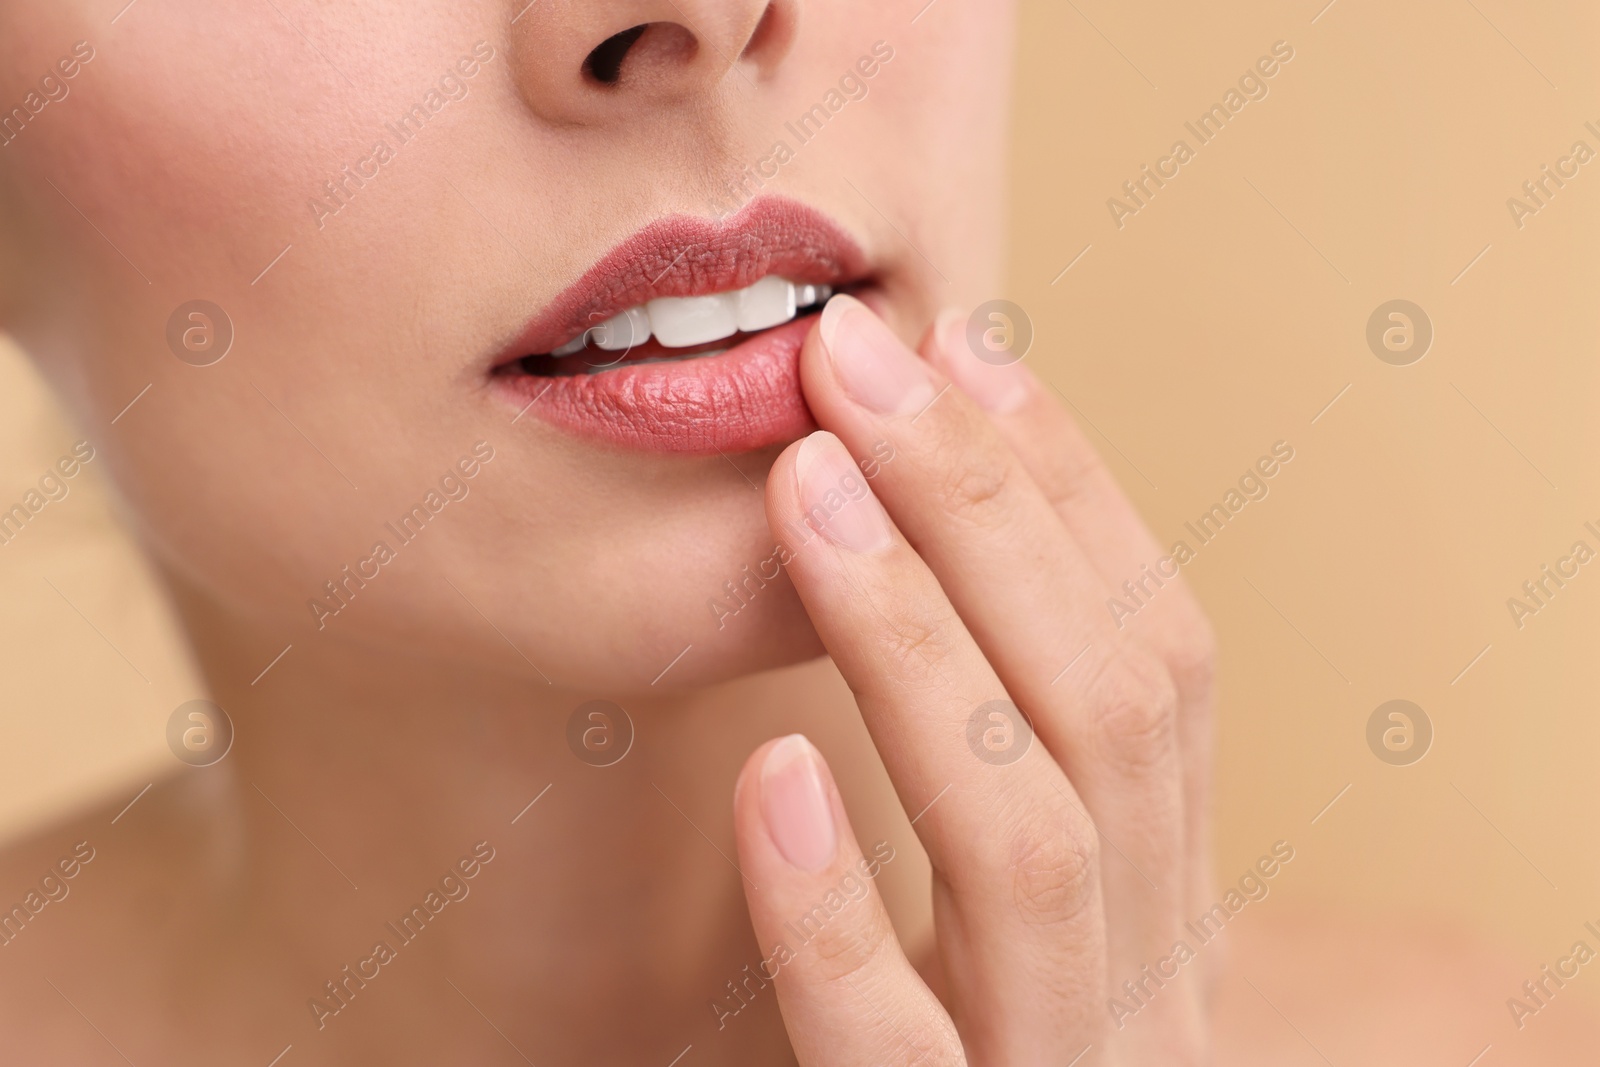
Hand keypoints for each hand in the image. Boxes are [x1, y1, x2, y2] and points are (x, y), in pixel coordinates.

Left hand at [731, 296, 1216, 1064]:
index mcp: (1166, 900)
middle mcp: (1150, 980)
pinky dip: (839, 918)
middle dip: (993, 515)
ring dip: (921, 647)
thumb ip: (1000, 773)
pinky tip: (766, 782)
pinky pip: (906, 1058)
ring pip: (1030, 847)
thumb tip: (926, 539)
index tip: (969, 359)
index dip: (1079, 499)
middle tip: (859, 360)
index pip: (1160, 661)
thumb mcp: (1022, 921)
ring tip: (807, 494)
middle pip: (1110, 710)